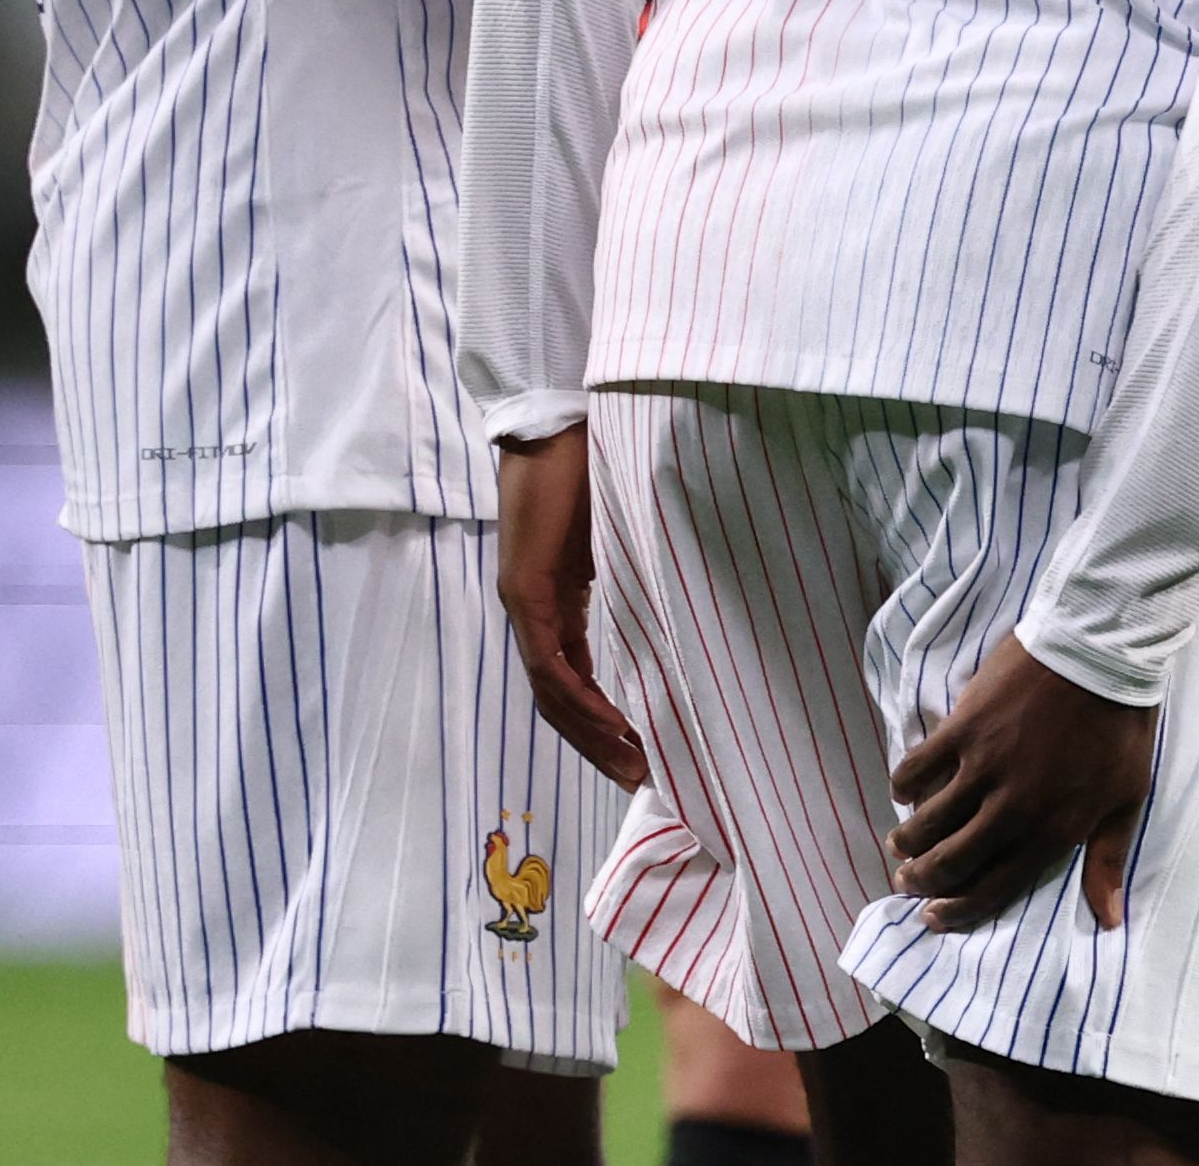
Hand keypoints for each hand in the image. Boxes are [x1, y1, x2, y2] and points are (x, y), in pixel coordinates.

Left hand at [495, 426, 646, 791]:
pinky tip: (612, 722)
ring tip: (632, 762)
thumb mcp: (619, 533)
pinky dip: (579, 699)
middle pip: (559, 698)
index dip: (601, 718)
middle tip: (639, 776)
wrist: (555, 422)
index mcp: (554, 597)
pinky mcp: (525, 591)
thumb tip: (674, 603)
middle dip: (598, 742)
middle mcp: (533, 609)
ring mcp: (525, 602)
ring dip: (592, 732)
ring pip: (553, 691)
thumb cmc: (591, 463)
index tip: (640, 748)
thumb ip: (632, 572)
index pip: (571, 676)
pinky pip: (551, 663)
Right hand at [884, 632, 1157, 934]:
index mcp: (1052, 831)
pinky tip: (901, 790)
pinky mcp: (964, 727)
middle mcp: (1012, 808)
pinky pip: (918, 765)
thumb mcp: (1127, 799)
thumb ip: (1107, 860)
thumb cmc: (1120, 728)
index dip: (957, 910)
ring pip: (928, 821)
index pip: (993, 889)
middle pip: (951, 862)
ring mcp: (984, 767)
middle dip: (922, 881)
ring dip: (907, 841)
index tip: (933, 917)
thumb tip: (1108, 920)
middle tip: (907, 881)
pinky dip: (903, 783)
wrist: (1103, 652)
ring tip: (899, 845)